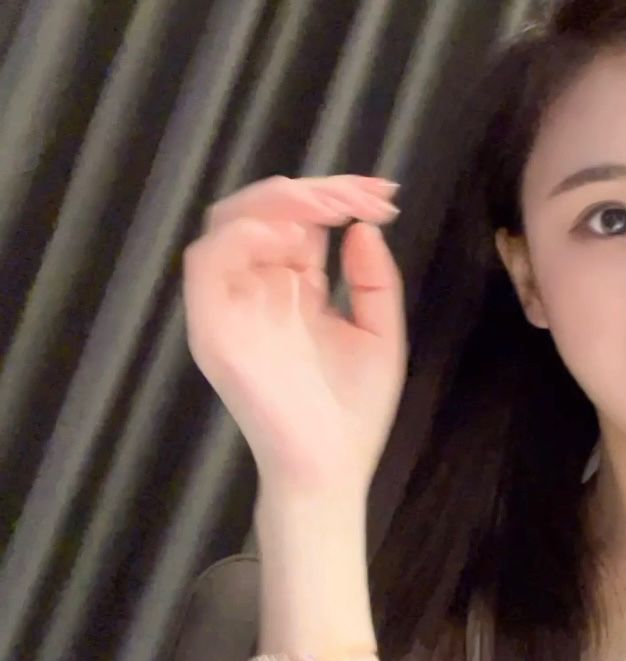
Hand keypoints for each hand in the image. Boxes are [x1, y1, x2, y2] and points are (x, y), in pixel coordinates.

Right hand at [183, 174, 406, 498]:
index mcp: (296, 289)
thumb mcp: (378, 335)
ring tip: (329, 208)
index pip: (303, 223)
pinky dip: (241, 238)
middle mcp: (259, 290)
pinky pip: (206, 265)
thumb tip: (363, 228)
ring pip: (229, 224)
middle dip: (315, 191)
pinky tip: (290, 238)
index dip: (338, 197)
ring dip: (279, 203)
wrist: (329, 469)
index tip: (384, 192)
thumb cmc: (352, 412)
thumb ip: (372, 282)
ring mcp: (232, 307)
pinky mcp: (211, 328)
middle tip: (362, 194)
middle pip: (266, 213)